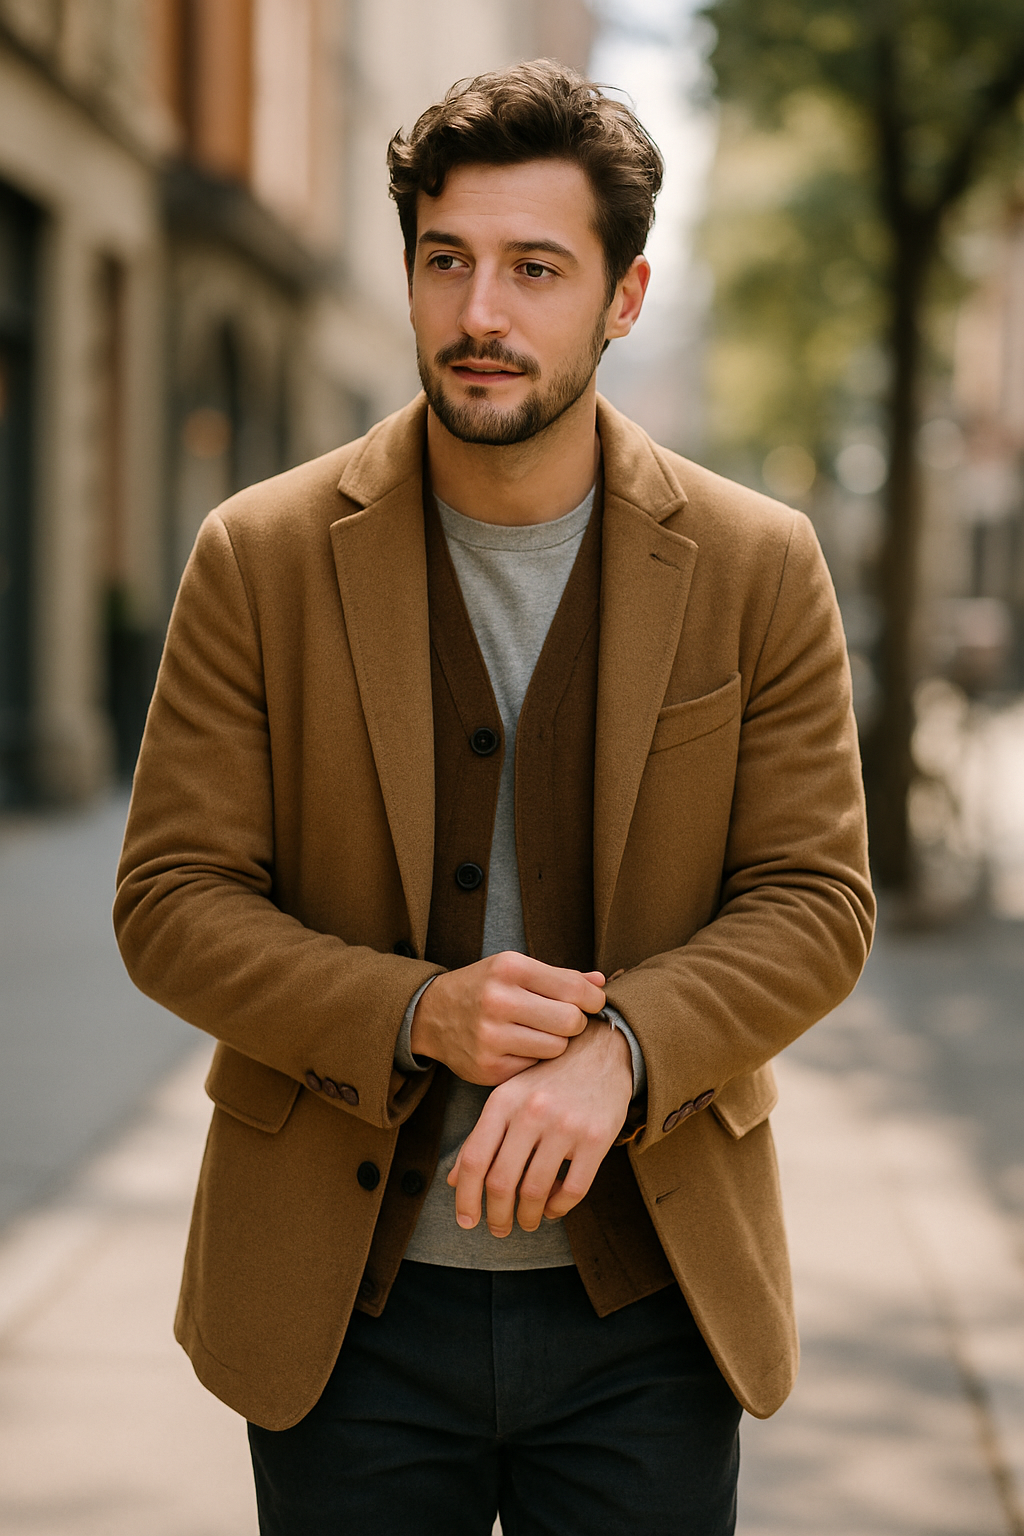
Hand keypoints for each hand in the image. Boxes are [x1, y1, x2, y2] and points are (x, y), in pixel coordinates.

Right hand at [411, 952, 605, 1085]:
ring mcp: (491, 1037)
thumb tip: (601, 983)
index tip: (591, 1003)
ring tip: (540, 1032)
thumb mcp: (516, 969)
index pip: (574, 989)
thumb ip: (561, 977)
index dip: (592, 999)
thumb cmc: (484, 986)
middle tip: (564, 1020)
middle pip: (570, 1021)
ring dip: (556, 1043)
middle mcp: (498, 1001)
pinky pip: (535, 1067)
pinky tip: (521, 1047)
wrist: (431, 1014)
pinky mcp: (489, 1068)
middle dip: (574, 1022)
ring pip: (556, 1048)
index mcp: (510, 968)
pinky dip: (534, 1059)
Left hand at [447, 1019, 632, 1234]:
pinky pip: (573, 1190)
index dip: (465, 1197)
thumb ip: (482, 1136)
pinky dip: (559, 1208)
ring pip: (536, 1191)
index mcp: (503, 1101)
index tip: (467, 1221)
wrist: (600, 1051)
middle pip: (502, 1182)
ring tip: (528, 1220)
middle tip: (499, 1229)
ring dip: (528, 1216)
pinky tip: (554, 1207)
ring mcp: (565, 1125)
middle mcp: (531, 1112)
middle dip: (497, 1216)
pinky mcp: (596, 1138)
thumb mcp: (509, 1096)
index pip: (473, 1159)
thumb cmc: (547, 1079)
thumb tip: (453, 1180)